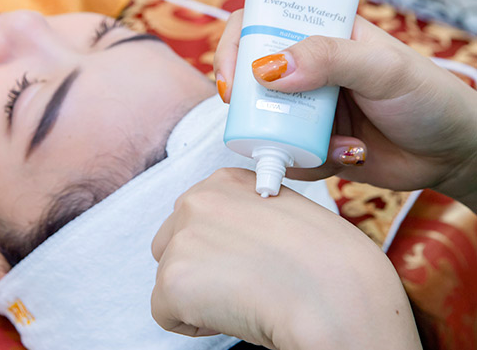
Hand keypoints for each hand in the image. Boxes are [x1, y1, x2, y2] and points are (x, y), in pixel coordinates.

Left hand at [150, 168, 421, 349]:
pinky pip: (165, 313)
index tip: (245, 260)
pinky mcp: (172, 280)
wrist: (338, 299)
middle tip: (244, 285)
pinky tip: (235, 316)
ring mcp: (181, 239)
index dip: (220, 246)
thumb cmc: (335, 266)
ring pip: (169, 278)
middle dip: (199, 268)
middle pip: (172, 243)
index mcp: (227, 181)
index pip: (200, 216)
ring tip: (246, 299)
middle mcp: (197, 200)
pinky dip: (194, 323)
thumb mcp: (291, 214)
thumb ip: (251, 217)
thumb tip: (236, 240)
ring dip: (197, 295)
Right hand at [214, 10, 476, 207]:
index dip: (237, 45)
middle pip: (251, 76)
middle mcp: (307, 69)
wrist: (451, 154)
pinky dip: (313, 160)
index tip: (233, 77)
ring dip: (288, 138)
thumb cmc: (428, 96)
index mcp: (322, 34)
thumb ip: (328, 59)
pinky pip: (289, 154)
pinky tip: (351, 154)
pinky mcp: (312, 144)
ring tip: (336, 143)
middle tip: (254, 119)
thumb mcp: (382, 67)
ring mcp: (307, 109)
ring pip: (265, 121)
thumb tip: (267, 69)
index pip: (262, 22)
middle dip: (250, 102)